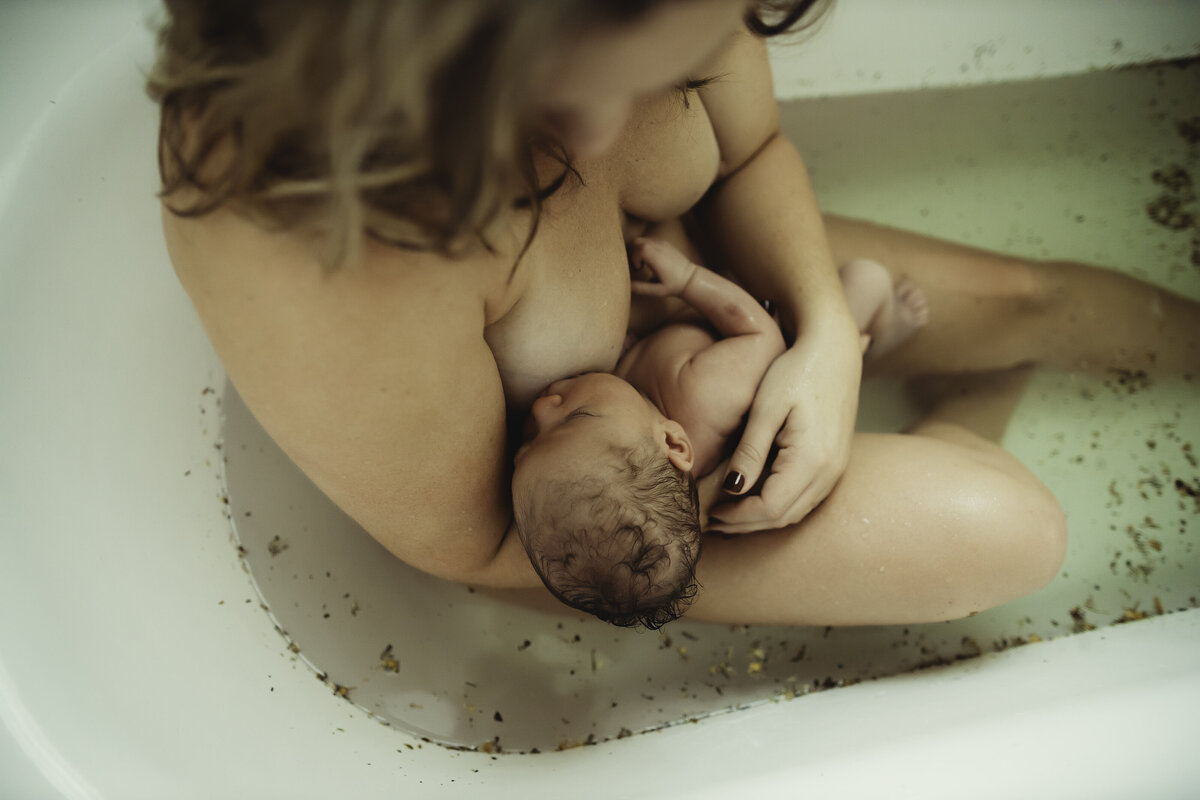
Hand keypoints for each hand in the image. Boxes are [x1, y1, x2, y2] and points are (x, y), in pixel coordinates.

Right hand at [628, 237, 696, 296]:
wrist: (690, 278)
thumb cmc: (674, 285)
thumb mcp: (657, 291)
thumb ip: (641, 288)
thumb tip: (627, 285)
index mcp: (656, 257)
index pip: (637, 248)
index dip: (633, 258)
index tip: (639, 269)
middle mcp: (658, 247)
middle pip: (637, 241)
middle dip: (633, 252)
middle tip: (639, 265)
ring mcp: (662, 243)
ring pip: (642, 240)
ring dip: (638, 250)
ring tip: (644, 263)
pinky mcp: (665, 243)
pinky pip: (649, 240)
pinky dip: (645, 248)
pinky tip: (651, 259)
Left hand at [709, 317, 861, 532]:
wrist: (834, 350)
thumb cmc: (796, 371)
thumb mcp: (767, 408)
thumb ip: (751, 451)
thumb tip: (732, 489)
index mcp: (813, 459)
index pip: (771, 508)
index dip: (738, 516)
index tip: (710, 512)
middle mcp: (830, 472)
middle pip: (784, 517)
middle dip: (746, 524)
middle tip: (712, 520)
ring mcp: (837, 470)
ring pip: (796, 513)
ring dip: (761, 519)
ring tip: (728, 514)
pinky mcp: (835, 464)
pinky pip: (806, 499)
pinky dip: (778, 507)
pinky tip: (754, 498)